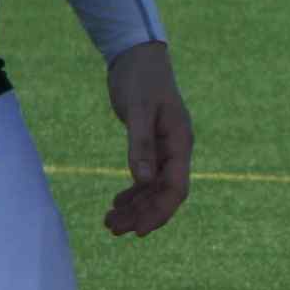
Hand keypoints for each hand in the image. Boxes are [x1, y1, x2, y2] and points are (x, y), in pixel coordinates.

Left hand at [102, 40, 193, 235]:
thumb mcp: (137, 111)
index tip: (139, 231)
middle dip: (142, 214)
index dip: (160, 211)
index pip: (176, 187)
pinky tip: (117, 203)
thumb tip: (142, 181)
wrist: (138, 58)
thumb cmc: (141, 80)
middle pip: (164, 193)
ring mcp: (165, 149)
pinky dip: (132, 193)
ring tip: (109, 223)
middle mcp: (176, 150)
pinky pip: (146, 177)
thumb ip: (140, 145)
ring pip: (154, 188)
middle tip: (113, 230)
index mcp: (180, 143)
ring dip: (135, 207)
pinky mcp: (152, 145)